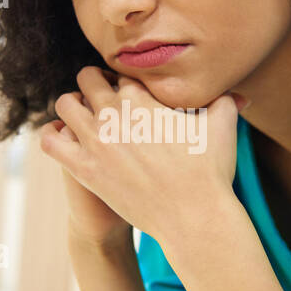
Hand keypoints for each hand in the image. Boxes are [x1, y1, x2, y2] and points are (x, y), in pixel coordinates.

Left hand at [39, 66, 242, 242]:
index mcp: (143, 98)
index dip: (126, 83)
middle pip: (88, 79)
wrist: (193, 217)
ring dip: (73, 106)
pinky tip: (68, 140)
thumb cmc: (210, 173)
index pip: (122, 73)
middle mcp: (114, 113)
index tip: (132, 96)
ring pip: (65, 104)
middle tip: (107, 104)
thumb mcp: (222, 128)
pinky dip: (53, 135)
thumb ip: (224, 102)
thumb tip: (239, 94)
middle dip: (97, 86)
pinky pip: (50, 142)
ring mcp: (95, 142)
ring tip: (86, 119)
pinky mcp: (84, 170)